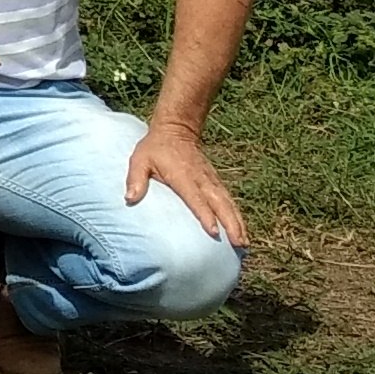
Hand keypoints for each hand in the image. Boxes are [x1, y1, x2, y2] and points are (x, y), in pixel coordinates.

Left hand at [126, 120, 247, 246]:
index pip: (196, 198)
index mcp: (183, 176)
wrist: (176, 130)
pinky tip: (242, 230)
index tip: (214, 232)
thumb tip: (129, 199)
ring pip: (228, 204)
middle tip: (239, 244)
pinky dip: (237, 215)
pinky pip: (229, 201)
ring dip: (238, 223)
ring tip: (244, 243)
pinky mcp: (215, 182)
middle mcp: (201, 179)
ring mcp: (211, 180)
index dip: (206, 215)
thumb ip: (135, 179)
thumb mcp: (140, 159)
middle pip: (220, 204)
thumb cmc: (155, 148)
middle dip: (231, 224)